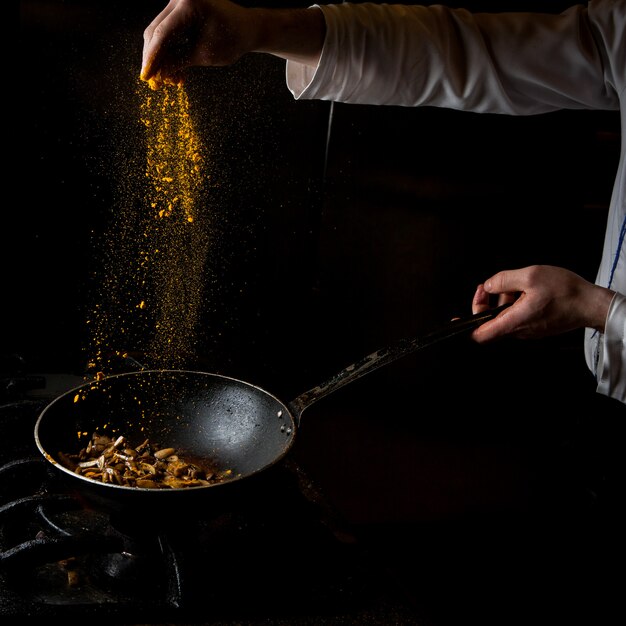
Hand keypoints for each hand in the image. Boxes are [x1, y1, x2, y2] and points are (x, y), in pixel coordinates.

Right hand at [141, 0, 324, 88]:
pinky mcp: (179, 9)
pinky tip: (175, 71)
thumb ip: (179, 62)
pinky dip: (169, 51)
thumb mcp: (205, 54)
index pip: (162, 34)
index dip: (152, 58)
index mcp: (189, 4)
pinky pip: (167, 31)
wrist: (247, 27)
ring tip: (172, 80)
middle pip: (155, 31)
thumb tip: (157, 74)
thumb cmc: (232, 39)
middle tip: (157, 83)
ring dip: (162, 58)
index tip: (146, 77)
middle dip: (155, 59)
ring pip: (158, 33)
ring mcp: (178, 2)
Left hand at [469, 265, 614, 342]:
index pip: (481, 334)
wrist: (591, 304)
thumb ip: (503, 280)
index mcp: (514, 321)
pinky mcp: (536, 326)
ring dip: (504, 299)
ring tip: (517, 284)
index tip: (456, 320)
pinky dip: (516, 303)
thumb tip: (488, 285)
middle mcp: (519, 330)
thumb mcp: (530, 275)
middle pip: (490, 321)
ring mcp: (528, 330)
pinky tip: (526, 290)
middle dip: (486, 301)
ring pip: (504, 316)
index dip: (465, 328)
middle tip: (490, 284)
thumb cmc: (565, 291)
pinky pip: (517, 316)